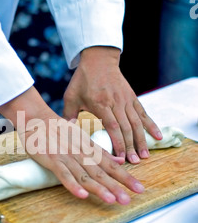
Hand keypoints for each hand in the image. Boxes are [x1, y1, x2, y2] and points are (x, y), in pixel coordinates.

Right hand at [0, 86, 144, 203]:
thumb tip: (119, 161)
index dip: (125, 177)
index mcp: (90, 148)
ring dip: (99, 188)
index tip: (139, 188)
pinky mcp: (52, 159)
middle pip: (101, 172)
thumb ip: (99, 151)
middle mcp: (81, 152)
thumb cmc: (59, 130)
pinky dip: (72, 185)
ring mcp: (67, 156)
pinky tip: (82, 196)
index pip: (111, 164)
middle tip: (129, 200)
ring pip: (85, 175)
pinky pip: (63, 174)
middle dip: (116, 186)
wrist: (36, 118)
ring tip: (112, 200)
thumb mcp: (82, 138)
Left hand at [63, 46, 162, 163]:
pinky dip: (151, 125)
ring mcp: (126, 100)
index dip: (118, 143)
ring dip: (142, 140)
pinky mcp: (132, 98)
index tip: (120, 158)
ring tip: (145, 156)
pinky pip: (143, 113)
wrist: (99, 59)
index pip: (112, 126)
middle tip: (135, 162)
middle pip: (127, 128)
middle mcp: (116, 102)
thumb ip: (68, 114)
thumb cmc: (82, 79)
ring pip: (137, 122)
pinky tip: (158, 137)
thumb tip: (63, 133)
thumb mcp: (71, 96)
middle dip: (131, 146)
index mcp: (101, 103)